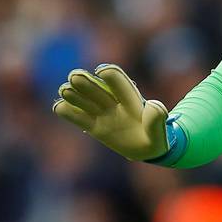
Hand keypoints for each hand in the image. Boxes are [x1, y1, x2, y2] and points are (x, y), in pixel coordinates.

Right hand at [52, 64, 169, 160]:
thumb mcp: (161, 133)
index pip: (121, 84)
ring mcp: (103, 114)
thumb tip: (153, 104)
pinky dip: (68, 112)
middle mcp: (115, 104)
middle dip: (87, 83)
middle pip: (99, 91)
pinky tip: (59, 107)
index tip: (102, 72)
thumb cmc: (156, 138)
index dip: (112, 77)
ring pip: (86, 101)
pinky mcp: (94, 127)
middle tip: (74, 77)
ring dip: (75, 94)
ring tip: (64, 89)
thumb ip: (157, 119)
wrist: (146, 148)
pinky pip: (78, 118)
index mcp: (132, 101)